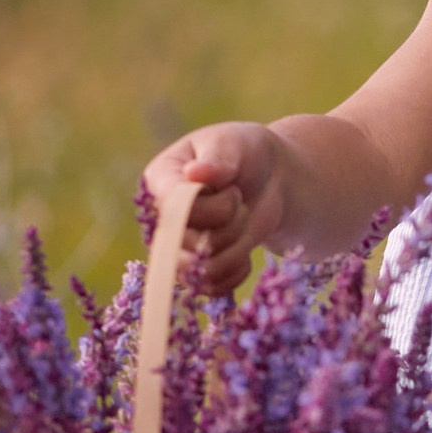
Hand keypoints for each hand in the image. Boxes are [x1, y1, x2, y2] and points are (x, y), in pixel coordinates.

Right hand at [143, 121, 289, 295]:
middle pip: (185, 245)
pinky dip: (236, 274)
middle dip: (229, 228)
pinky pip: (210, 288)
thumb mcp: (235, 144)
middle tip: (243, 204)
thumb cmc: (247, 154)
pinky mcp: (196, 268)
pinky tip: (247, 252)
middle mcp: (160, 217)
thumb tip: (195, 173)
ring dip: (235, 252)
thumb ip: (217, 159)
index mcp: (160, 179)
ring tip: (245, 225)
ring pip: (200, 271)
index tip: (234, 189)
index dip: (210, 208)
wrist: (270, 179)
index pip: (172, 210)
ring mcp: (176, 246)